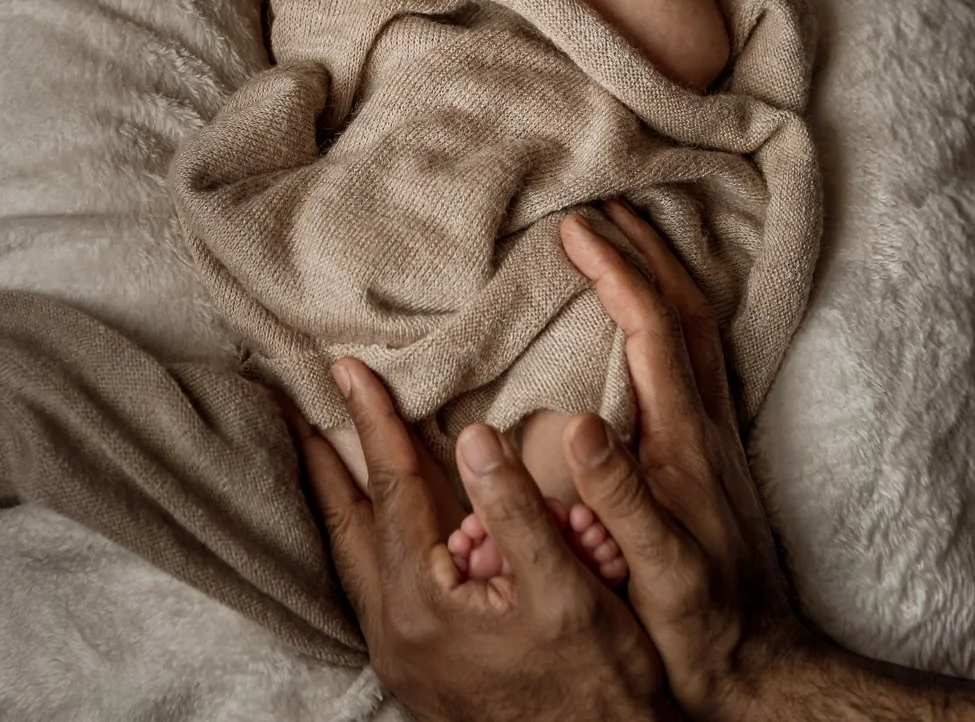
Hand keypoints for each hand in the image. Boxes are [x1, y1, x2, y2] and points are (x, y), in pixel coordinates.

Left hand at [292, 360, 669, 721]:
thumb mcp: (567, 592)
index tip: (348, 368)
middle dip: (321, 459)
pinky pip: (374, 578)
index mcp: (423, 605)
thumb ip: (516, 512)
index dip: (372, 422)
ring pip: (353, 555)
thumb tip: (475, 437)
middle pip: (345, 524)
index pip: (390, 489)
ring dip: (340, 495)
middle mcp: (395, 633)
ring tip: (327, 449)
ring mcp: (402, 654)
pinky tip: (381, 519)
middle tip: (294, 405)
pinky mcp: (420, 666)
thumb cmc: (598, 686)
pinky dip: (367, 531)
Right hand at [557, 201, 807, 721]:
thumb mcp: (655, 572)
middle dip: (641, 248)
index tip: (574, 228)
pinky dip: (670, 308)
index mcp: (684, 439)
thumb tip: (576, 420)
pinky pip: (695, 352)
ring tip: (623, 234)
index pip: (651, 329)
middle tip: (597, 205)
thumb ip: (618, 498)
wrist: (757, 666)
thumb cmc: (696, 626)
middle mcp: (706, 422)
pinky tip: (649, 311)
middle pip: (683, 308)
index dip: (614, 271)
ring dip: (661, 269)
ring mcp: (713, 432)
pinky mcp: (711, 450)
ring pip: (695, 325)